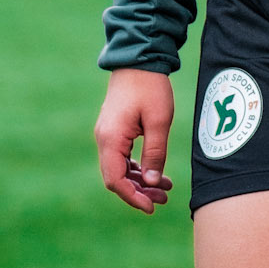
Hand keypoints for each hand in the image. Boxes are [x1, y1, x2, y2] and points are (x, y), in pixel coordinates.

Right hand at [95, 68, 174, 213]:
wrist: (138, 60)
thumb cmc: (150, 88)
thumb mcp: (159, 122)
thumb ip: (155, 153)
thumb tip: (153, 182)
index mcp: (111, 139)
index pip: (115, 180)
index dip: (133, 197)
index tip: (151, 207)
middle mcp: (104, 139)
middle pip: (116, 178)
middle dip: (138, 192)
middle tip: (163, 199)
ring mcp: (107, 135)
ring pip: (119, 169)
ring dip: (139, 181)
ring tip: (165, 189)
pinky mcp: (114, 130)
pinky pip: (122, 157)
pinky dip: (137, 168)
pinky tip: (156, 173)